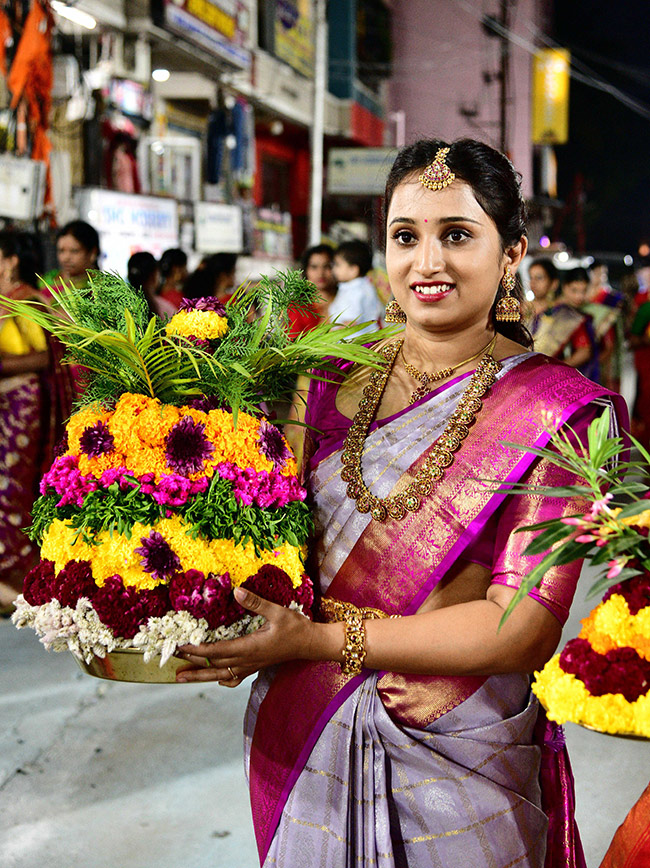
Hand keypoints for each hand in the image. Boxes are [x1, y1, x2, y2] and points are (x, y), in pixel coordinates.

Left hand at [175, 586, 315, 685]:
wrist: (310, 644)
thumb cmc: (295, 627)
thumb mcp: (277, 611)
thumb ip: (256, 603)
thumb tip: (236, 591)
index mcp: (250, 647)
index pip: (217, 650)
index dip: (198, 649)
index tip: (181, 646)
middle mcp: (247, 660)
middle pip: (213, 664)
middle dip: (192, 661)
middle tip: (171, 659)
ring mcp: (250, 666)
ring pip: (220, 675)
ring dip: (199, 675)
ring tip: (180, 677)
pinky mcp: (255, 667)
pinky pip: (234, 677)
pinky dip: (221, 679)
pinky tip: (215, 678)